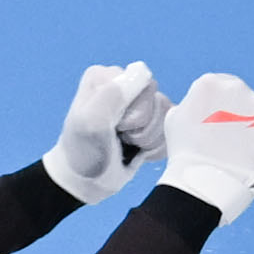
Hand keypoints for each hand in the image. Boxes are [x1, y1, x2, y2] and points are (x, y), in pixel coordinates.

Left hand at [43, 59, 165, 202]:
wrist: (87, 181)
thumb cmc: (85, 153)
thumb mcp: (91, 123)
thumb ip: (112, 95)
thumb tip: (141, 72)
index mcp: (104, 76)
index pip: (142, 83)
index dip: (133, 110)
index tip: (113, 125)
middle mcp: (122, 83)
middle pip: (156, 98)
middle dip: (142, 125)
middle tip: (120, 136)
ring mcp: (137, 101)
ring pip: (164, 113)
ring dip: (147, 137)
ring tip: (126, 143)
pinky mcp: (149, 119)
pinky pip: (169, 126)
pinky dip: (155, 143)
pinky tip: (137, 149)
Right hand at [156, 71, 253, 218]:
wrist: (204, 182)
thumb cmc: (186, 155)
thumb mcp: (176, 118)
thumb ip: (193, 103)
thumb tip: (201, 103)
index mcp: (210, 83)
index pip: (224, 89)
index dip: (223, 111)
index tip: (220, 129)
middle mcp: (238, 87)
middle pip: (247, 101)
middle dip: (244, 119)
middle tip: (234, 145)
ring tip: (247, 156)